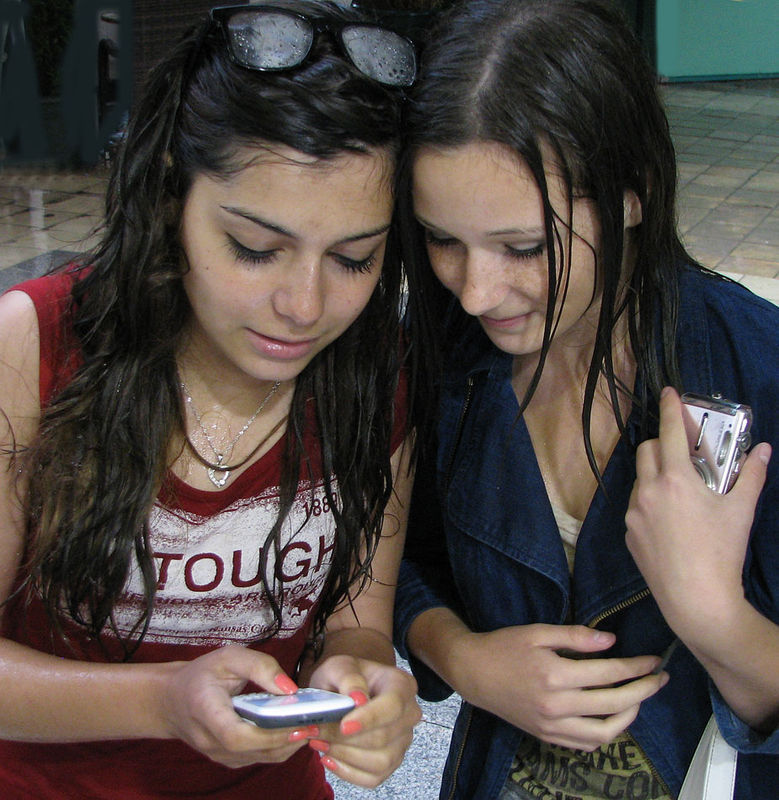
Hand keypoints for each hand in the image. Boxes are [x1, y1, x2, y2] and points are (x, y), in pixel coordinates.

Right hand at [161, 644, 309, 767]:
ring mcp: (218, 754)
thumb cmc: (202, 675)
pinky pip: (258, 758)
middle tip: (315, 722)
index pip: (236, 735)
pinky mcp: (228, 759)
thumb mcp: (228, 657)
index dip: (268, 734)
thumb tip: (290, 688)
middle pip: (252, 751)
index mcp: (205, 710)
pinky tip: (295, 730)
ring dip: (288, 745)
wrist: (172, 701)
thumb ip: (260, 666)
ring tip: (311, 725)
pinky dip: (280, 747)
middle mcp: (210, 740)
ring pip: (259, 758)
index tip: (296, 722)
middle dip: (287, 739)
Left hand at [305, 655, 421, 787]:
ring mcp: (403, 740)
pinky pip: (373, 778)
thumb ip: (348, 677)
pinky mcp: (392, 761)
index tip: (343, 726)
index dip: (369, 719)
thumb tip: (358, 699)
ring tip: (320, 742)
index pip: (392, 706)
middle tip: (314, 731)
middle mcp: (409, 713)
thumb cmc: (343, 677)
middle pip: (383, 737)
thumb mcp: (339, 666)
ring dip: (344, 755)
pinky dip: (348, 772)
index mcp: (401, 684)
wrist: (343, 691)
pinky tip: (330, 757)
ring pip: (380, 762)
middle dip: (344, 739)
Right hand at [451, 623, 666, 751]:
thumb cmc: (505, 646)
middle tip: (659, 679)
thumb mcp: (538, 632)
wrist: (473, 672)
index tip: (655, 661)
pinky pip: (586, 744)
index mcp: (556, 675)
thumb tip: (612, 641)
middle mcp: (557, 706)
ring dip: (629, 717)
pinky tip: (612, 717)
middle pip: (615, 704)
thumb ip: (576, 637)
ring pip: (605, 733)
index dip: (637, 667)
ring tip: (639, 699)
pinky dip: (606, 733)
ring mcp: (552, 726)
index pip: (609, 674)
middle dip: (644, 691)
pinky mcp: (547, 736)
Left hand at [625, 387, 770, 642]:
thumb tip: (763, 450)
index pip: (667, 432)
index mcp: (674, 479)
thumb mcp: (741, 510)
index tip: (669, 393)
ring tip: (681, 491)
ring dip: (655, 475)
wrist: (696, 600)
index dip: (670, 409)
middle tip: (681, 450)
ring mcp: (633, 514)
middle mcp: (646, 491)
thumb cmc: (721, 552)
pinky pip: (635, 507)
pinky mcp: (628, 534)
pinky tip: (671, 520)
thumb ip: (751, 475)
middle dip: (660, 443)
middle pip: (646, 450)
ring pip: (639, 480)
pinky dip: (650, 502)